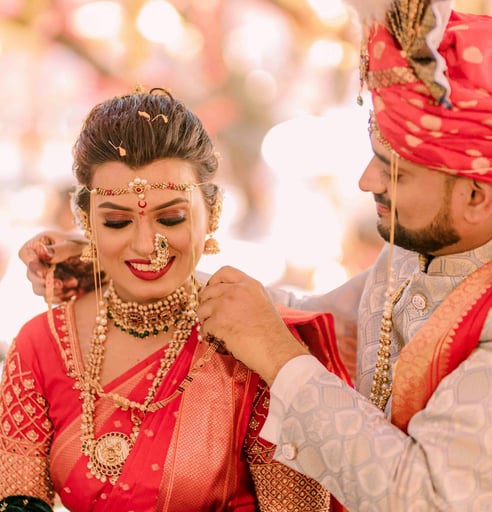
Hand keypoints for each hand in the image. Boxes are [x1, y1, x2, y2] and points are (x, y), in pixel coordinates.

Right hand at [18, 230, 94, 302]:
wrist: (104, 260)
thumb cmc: (92, 247)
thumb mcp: (80, 246)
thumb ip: (61, 250)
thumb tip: (43, 253)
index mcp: (43, 243)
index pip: (25, 254)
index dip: (32, 265)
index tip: (45, 274)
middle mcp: (41, 260)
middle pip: (31, 275)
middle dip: (48, 281)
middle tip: (68, 283)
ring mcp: (46, 275)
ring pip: (39, 289)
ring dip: (55, 291)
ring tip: (75, 285)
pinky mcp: (54, 288)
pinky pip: (50, 297)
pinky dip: (61, 297)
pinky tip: (74, 294)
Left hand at [198, 266, 307, 385]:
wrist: (276, 352)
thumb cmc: (273, 334)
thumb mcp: (263, 303)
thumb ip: (245, 296)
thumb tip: (225, 301)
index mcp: (250, 284)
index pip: (224, 272)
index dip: (214, 281)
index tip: (213, 291)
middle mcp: (236, 290)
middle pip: (208, 291)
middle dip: (206, 303)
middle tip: (209, 315)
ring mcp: (225, 305)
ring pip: (202, 308)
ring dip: (205, 320)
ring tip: (213, 330)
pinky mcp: (218, 321)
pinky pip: (204, 327)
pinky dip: (207, 335)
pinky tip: (216, 340)